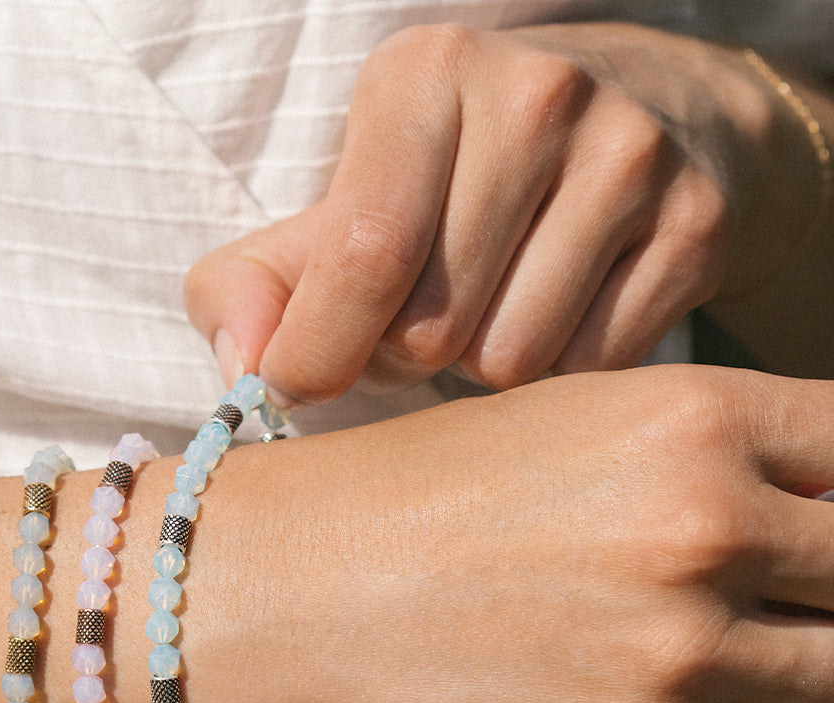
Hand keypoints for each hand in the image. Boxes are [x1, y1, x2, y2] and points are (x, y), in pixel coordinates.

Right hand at [184, 364, 833, 702]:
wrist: (302, 590)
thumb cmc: (420, 493)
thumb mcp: (570, 421)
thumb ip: (707, 454)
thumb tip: (816, 509)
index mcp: (692, 419)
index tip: (826, 531)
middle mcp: (704, 530)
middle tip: (790, 604)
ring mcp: (679, 652)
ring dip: (820, 671)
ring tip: (761, 662)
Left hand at [186, 23, 785, 402]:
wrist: (646, 116)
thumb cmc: (453, 181)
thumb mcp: (341, 204)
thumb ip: (258, 284)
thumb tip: (246, 370)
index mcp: (424, 77)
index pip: (365, 255)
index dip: (320, 350)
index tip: (300, 383)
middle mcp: (537, 96)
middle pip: (434, 330)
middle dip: (410, 353)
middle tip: (428, 311)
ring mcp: (631, 156)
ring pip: (511, 364)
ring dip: (482, 368)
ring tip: (493, 307)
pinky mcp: (697, 224)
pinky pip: (590, 373)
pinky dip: (558, 373)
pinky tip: (560, 313)